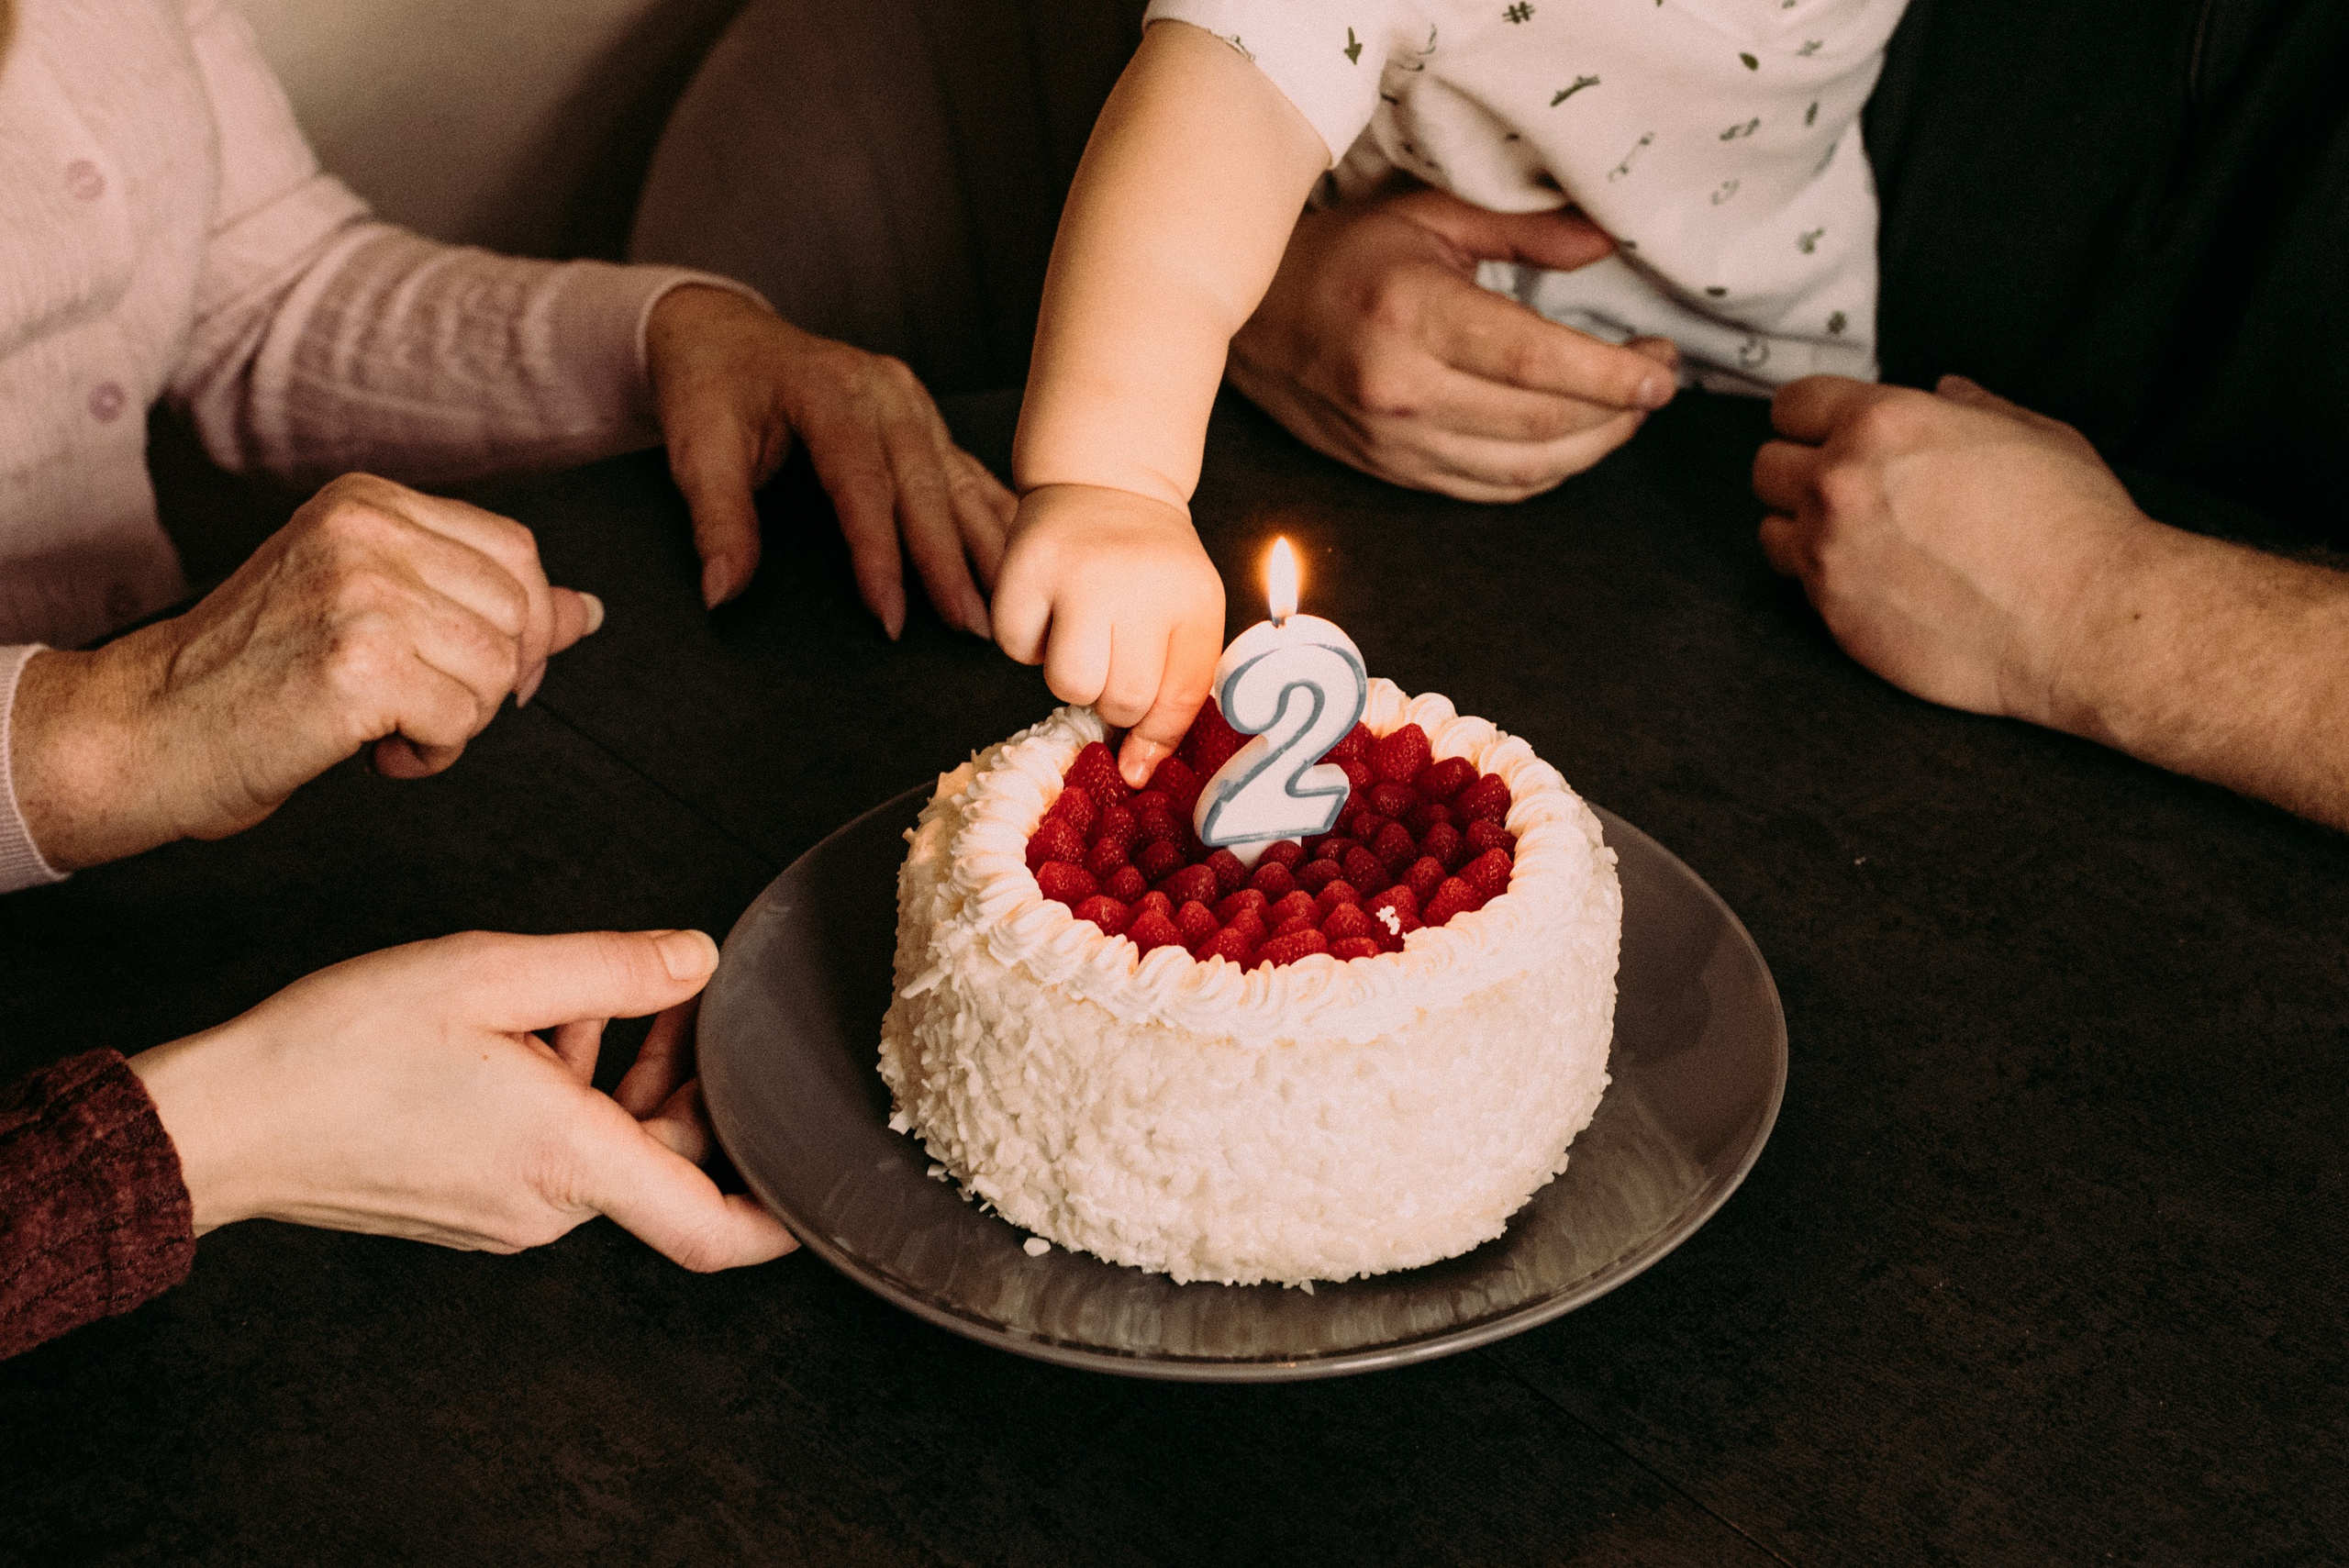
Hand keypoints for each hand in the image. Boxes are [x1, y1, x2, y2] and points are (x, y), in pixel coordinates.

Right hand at [10, 474, 598, 871]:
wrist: (141, 728)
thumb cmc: (251, 677)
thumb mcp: (370, 609)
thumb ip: (476, 602)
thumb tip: (586, 611)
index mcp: (369, 502)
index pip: (517, 552)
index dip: (520, 627)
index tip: (475, 670)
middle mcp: (365, 531)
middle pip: (520, 614)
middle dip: (489, 681)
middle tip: (415, 704)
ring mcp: (360, 592)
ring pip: (499, 671)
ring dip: (456, 721)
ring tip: (382, 723)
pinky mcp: (356, 664)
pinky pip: (463, 721)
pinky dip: (429, 754)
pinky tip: (369, 749)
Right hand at [129, 928, 796, 1269]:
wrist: (225, 1119)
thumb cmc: (343, 1048)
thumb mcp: (493, 973)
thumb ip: (612, 968)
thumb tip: (697, 959)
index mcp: (572, 1162)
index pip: (714, 1229)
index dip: (784, 1216)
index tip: (823, 1177)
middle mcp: (549, 1205)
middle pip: (669, 1162)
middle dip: (695, 1080)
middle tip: (682, 994)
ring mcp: (507, 1212)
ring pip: (611, 1146)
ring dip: (628, 1071)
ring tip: (608, 990)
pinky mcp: (471, 1203)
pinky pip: (557, 1151)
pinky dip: (572, 1088)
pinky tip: (541, 1020)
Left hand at [645, 284, 1014, 633]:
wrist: (722, 333)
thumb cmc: (710, 387)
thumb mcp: (695, 447)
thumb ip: (715, 518)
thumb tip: (723, 591)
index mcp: (829, 389)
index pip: (863, 483)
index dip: (879, 554)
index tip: (891, 615)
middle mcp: (884, 391)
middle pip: (925, 486)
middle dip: (950, 563)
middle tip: (972, 628)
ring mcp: (912, 403)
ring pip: (959, 481)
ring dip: (986, 547)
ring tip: (1008, 607)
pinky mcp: (924, 420)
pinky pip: (968, 473)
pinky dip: (995, 517)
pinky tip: (1019, 557)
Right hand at [991, 484, 1225, 784]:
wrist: (1106, 481)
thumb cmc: (1151, 567)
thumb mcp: (1188, 616)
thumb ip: (1176, 693)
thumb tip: (1134, 772)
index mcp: (1191, 598)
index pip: (1179, 699)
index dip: (1155, 738)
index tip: (1137, 760)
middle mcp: (1136, 582)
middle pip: (1120, 700)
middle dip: (1113, 696)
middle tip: (1114, 655)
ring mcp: (1075, 572)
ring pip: (1068, 684)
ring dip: (1073, 676)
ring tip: (1085, 634)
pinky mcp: (1022, 567)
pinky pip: (1016, 650)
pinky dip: (1029, 643)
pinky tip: (1050, 609)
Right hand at [1226, 183, 1680, 501]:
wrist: (1251, 318)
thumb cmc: (1341, 255)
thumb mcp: (1427, 216)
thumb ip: (1522, 231)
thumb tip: (1605, 243)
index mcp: (1412, 316)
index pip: (1535, 362)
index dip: (1611, 375)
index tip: (1660, 370)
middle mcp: (1402, 390)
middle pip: (1541, 423)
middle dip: (1618, 411)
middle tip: (1656, 382)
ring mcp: (1395, 442)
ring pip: (1523, 469)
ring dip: (1592, 448)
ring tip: (1625, 413)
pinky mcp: (1393, 471)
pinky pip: (1489, 490)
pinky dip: (1544, 474)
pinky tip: (1572, 444)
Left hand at [1752, 374, 2150, 725]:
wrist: (2084, 618)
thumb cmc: (2071, 524)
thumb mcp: (2031, 434)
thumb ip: (1972, 406)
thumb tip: (1946, 390)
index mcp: (1883, 423)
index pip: (1791, 404)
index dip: (1812, 418)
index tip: (1826, 433)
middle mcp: (1840, 483)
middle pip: (1766, 466)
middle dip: (1800, 472)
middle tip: (1845, 490)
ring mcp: (1829, 553)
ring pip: (1769, 530)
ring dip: (1801, 530)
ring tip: (1855, 540)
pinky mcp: (1833, 614)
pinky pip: (1799, 587)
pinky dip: (1825, 581)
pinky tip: (1875, 581)